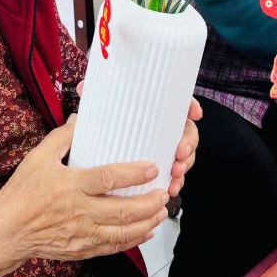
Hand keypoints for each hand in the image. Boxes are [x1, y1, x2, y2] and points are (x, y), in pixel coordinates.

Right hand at [0, 116, 168, 262]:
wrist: (7, 229)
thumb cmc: (21, 193)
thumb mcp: (39, 157)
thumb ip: (62, 137)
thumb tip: (79, 119)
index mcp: (71, 186)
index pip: (108, 178)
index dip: (133, 173)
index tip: (152, 168)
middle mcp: (79, 212)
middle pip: (122, 211)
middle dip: (148, 203)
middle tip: (163, 193)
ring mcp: (81, 233)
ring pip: (122, 233)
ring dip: (146, 223)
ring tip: (161, 212)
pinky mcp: (81, 249)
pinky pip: (112, 248)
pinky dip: (132, 241)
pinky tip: (144, 232)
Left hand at [77, 82, 200, 197]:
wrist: (94, 145)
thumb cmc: (104, 118)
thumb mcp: (99, 105)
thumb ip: (94, 95)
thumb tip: (83, 88)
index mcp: (152, 108)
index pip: (177, 102)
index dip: (189, 105)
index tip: (194, 113)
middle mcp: (161, 126)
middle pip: (185, 130)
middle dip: (189, 142)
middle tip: (180, 153)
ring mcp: (163, 147)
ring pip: (183, 154)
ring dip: (184, 165)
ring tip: (175, 175)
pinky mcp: (159, 166)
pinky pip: (173, 173)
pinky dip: (175, 181)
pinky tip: (171, 188)